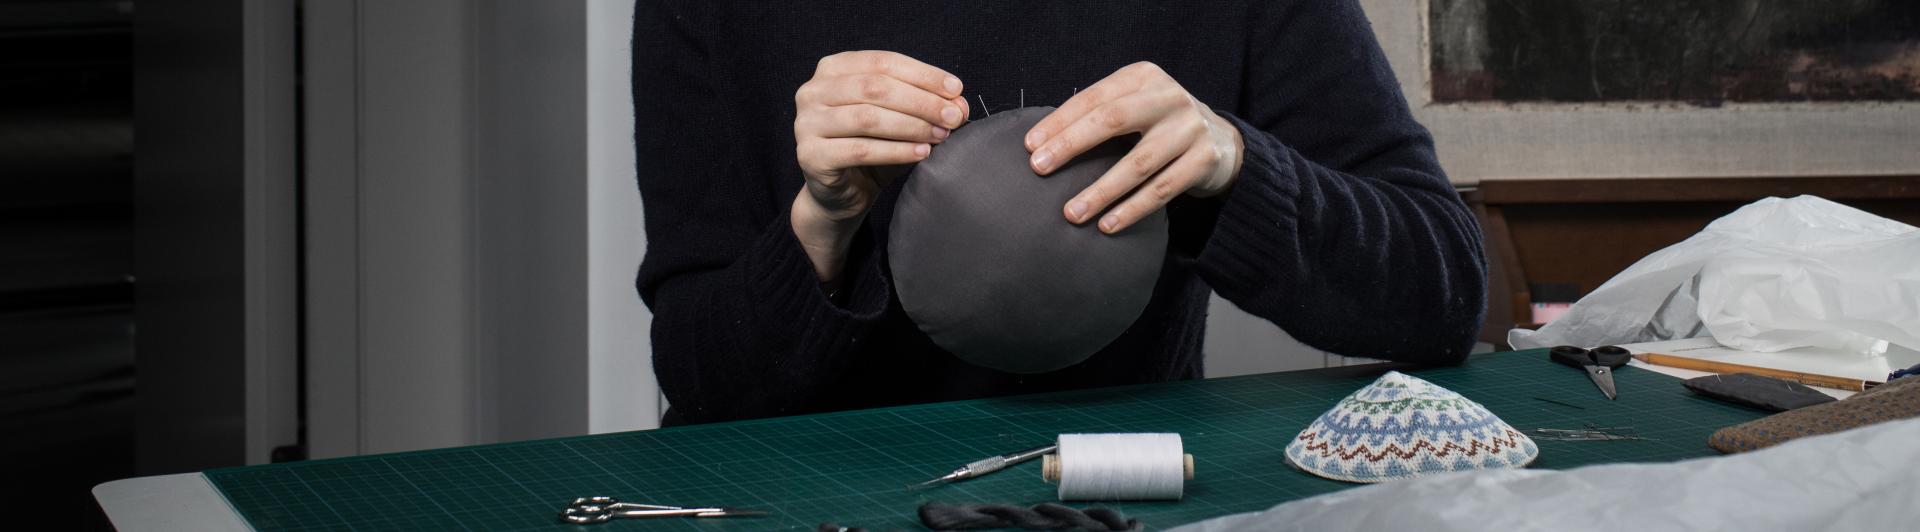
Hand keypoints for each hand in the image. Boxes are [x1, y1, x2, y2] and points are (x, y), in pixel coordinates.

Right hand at [791, 50, 969, 281]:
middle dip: (921, 101)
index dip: (923, 74)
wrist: (841, 194)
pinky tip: (922, 153)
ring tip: (941, 135)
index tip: (956, 89)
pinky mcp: (810, 156)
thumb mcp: (899, 120)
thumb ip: (925, 106)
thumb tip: (960, 102)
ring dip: (911, 126)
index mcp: (833, 69)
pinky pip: (861, 150)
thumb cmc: (870, 148)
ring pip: (868, 118)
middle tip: (953, 117)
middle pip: (875, 88)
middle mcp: (812, 91)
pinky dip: (896, 151)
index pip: (883, 62)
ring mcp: (806, 123)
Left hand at [1024, 62, 1243, 233]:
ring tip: (1071, 213)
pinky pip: (1161, 190)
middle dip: (1071, 144)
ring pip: (1138, 164)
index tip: (1030, 147)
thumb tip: (1041, 144)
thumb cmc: (1158, 125)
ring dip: (1101, 191)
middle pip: (1113, 120)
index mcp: (1143, 77)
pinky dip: (1132, 209)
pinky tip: (1107, 225)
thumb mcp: (1135, 104)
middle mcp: (1169, 97)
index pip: (1094, 98)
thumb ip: (1100, 114)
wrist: (1221, 141)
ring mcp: (1190, 128)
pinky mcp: (1204, 160)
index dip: (1060, 122)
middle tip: (1039, 169)